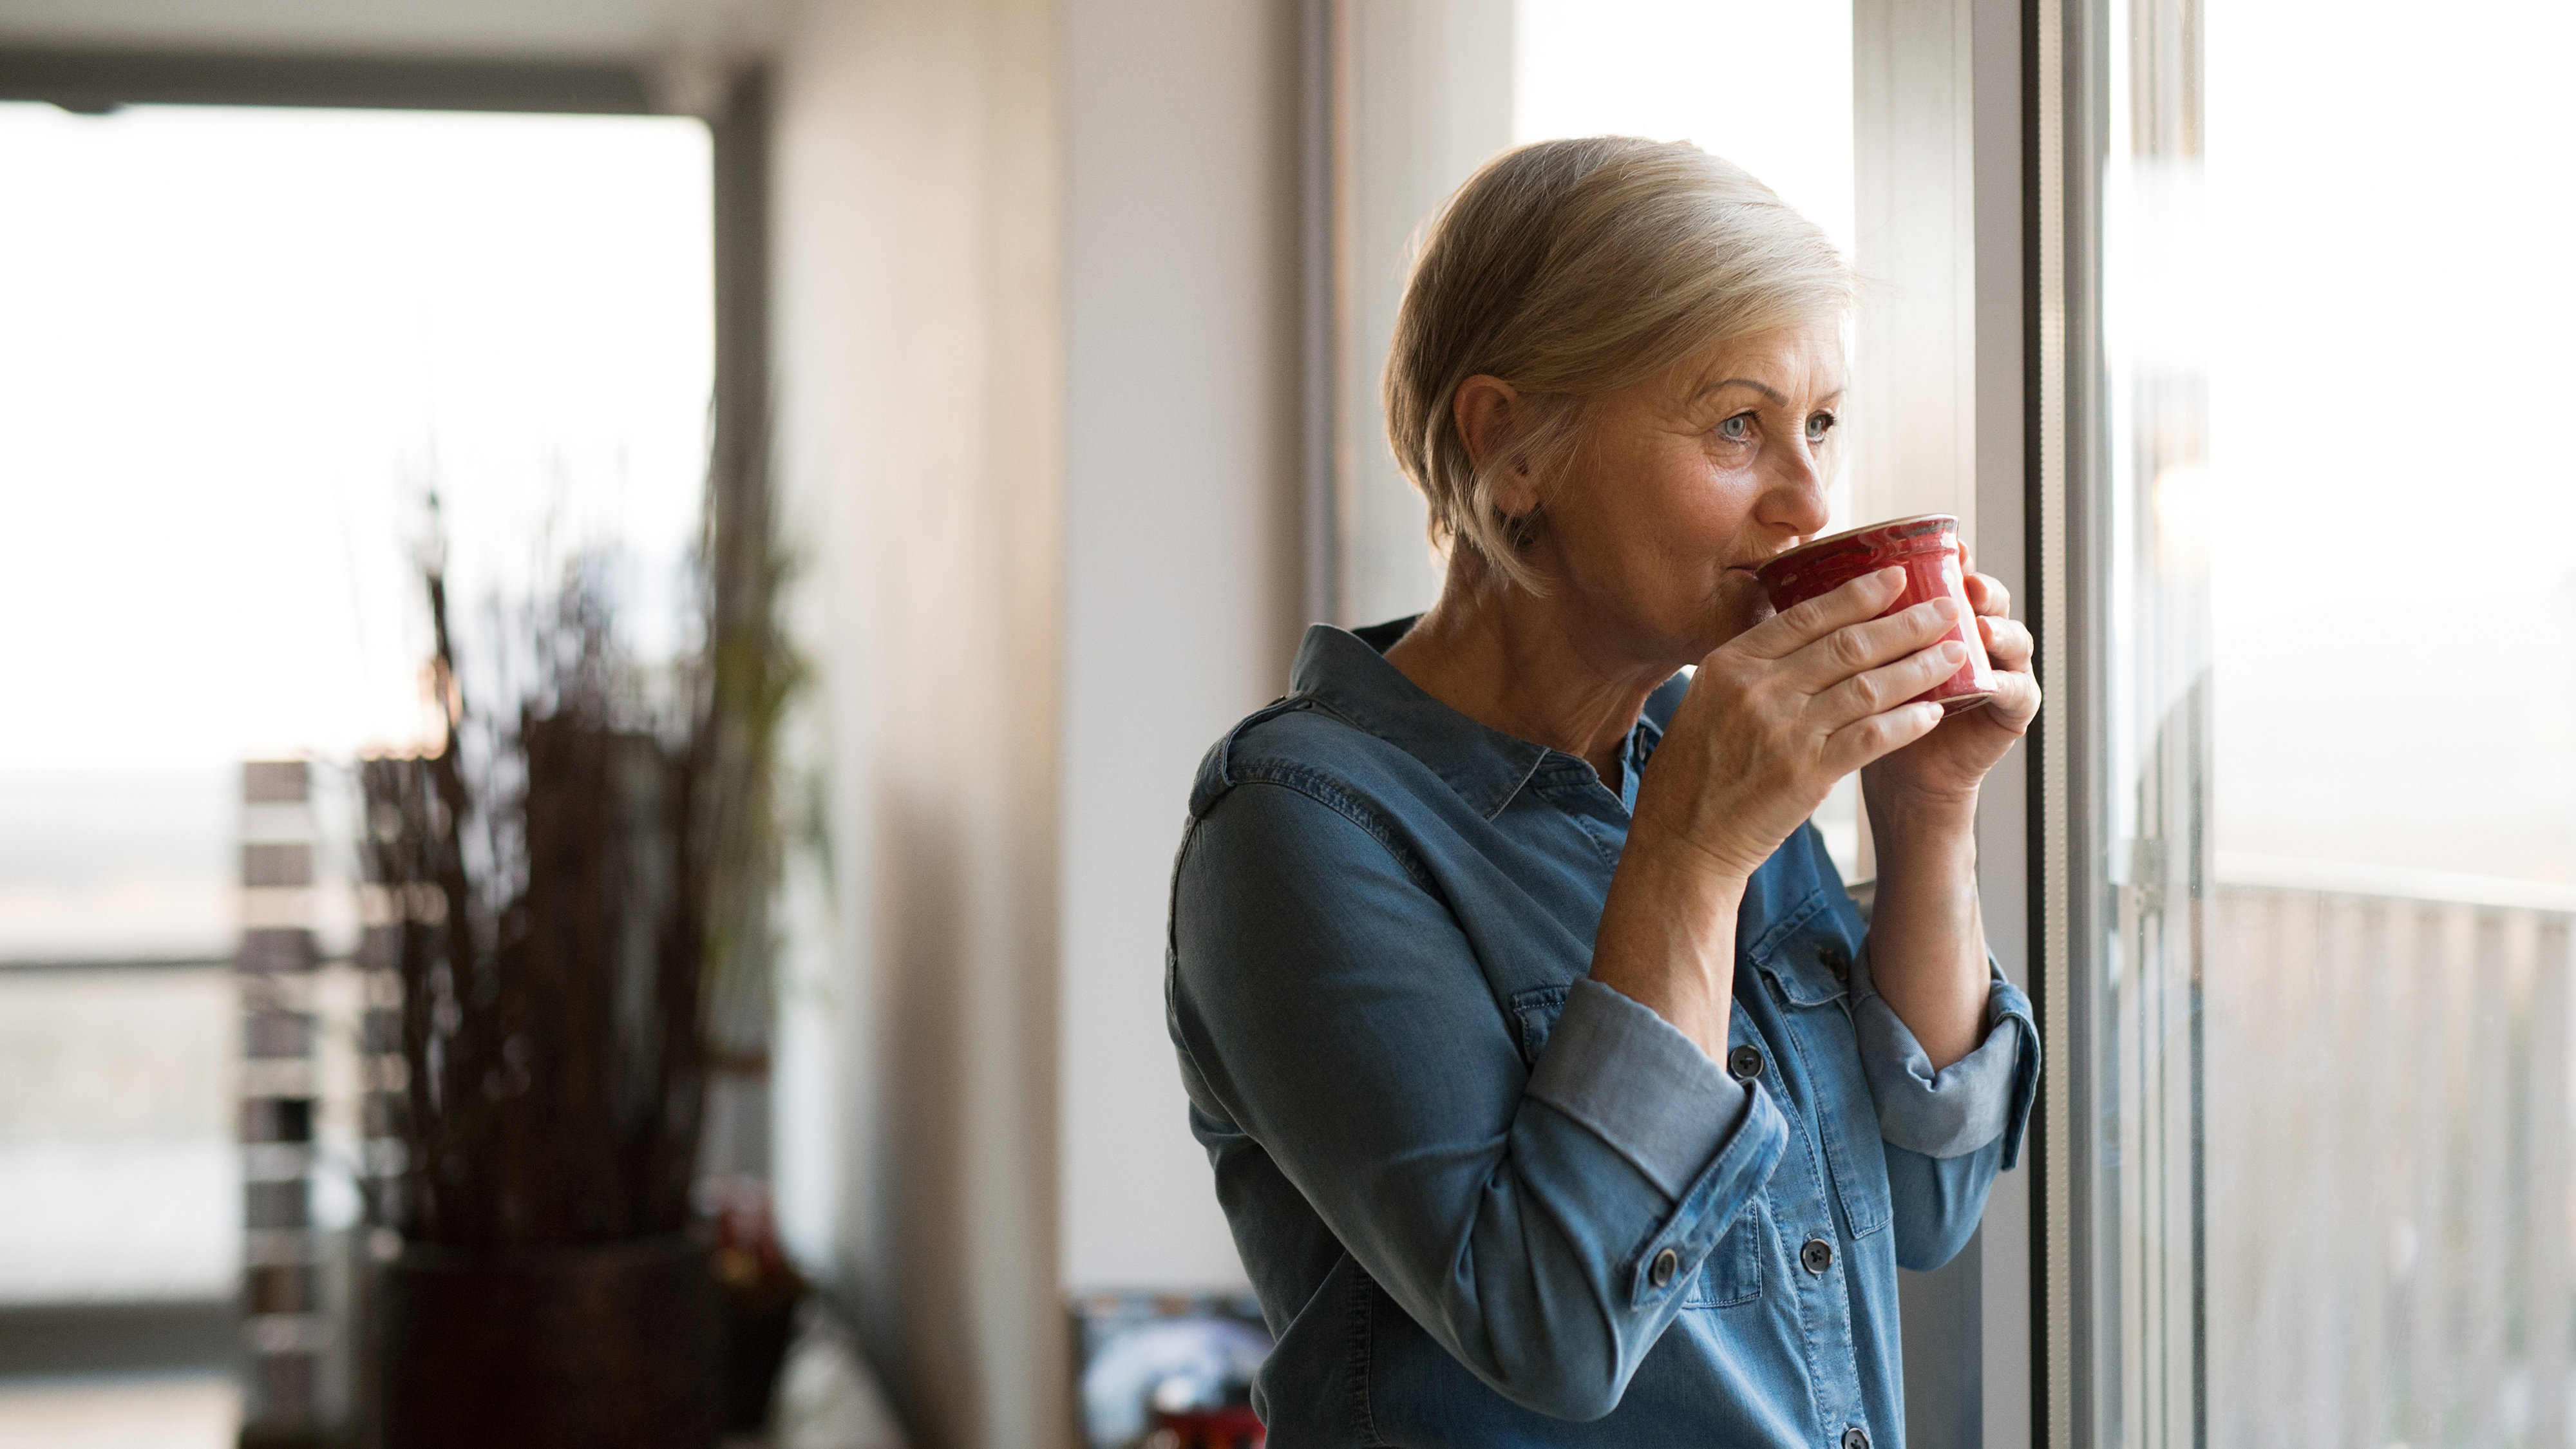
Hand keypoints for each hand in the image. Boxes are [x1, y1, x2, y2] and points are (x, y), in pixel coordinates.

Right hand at [1628, 565, 1965, 884]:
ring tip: (1955, 655)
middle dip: (1905, 623)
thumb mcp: (1706, 701)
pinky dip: (1907, 722)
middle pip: (1847, 645)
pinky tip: (1934, 712)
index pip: (1806, 616)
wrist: (1683, 839)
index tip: (1897, 578)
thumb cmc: (1694, 771)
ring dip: (1919, 668)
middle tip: (1946, 608)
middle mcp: (1758, 690)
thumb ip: (1752, 667)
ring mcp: (1783, 732)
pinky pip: (1871, 737)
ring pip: (1868, 687)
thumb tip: (1804, 633)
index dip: (1858, 594)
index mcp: (1730, 664)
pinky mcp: (1807, 774)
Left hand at [1861, 542, 2039, 813]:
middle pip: (1987, 599)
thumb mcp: (1861, 665)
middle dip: (1978, 585)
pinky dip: (2004, 682)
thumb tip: (1802, 579)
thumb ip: (1852, 626)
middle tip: (1965, 579)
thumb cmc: (1874, 715)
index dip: (1948, 559)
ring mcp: (1999, 669)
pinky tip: (1989, 680)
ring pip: (2012, 637)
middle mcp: (1974, 636)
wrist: (1898, 776)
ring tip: (1980, 626)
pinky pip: (2017, 690)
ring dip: (1999, 628)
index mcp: (1938, 619)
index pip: (1950, 577)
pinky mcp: (2012, 709)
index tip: (1941, 546)